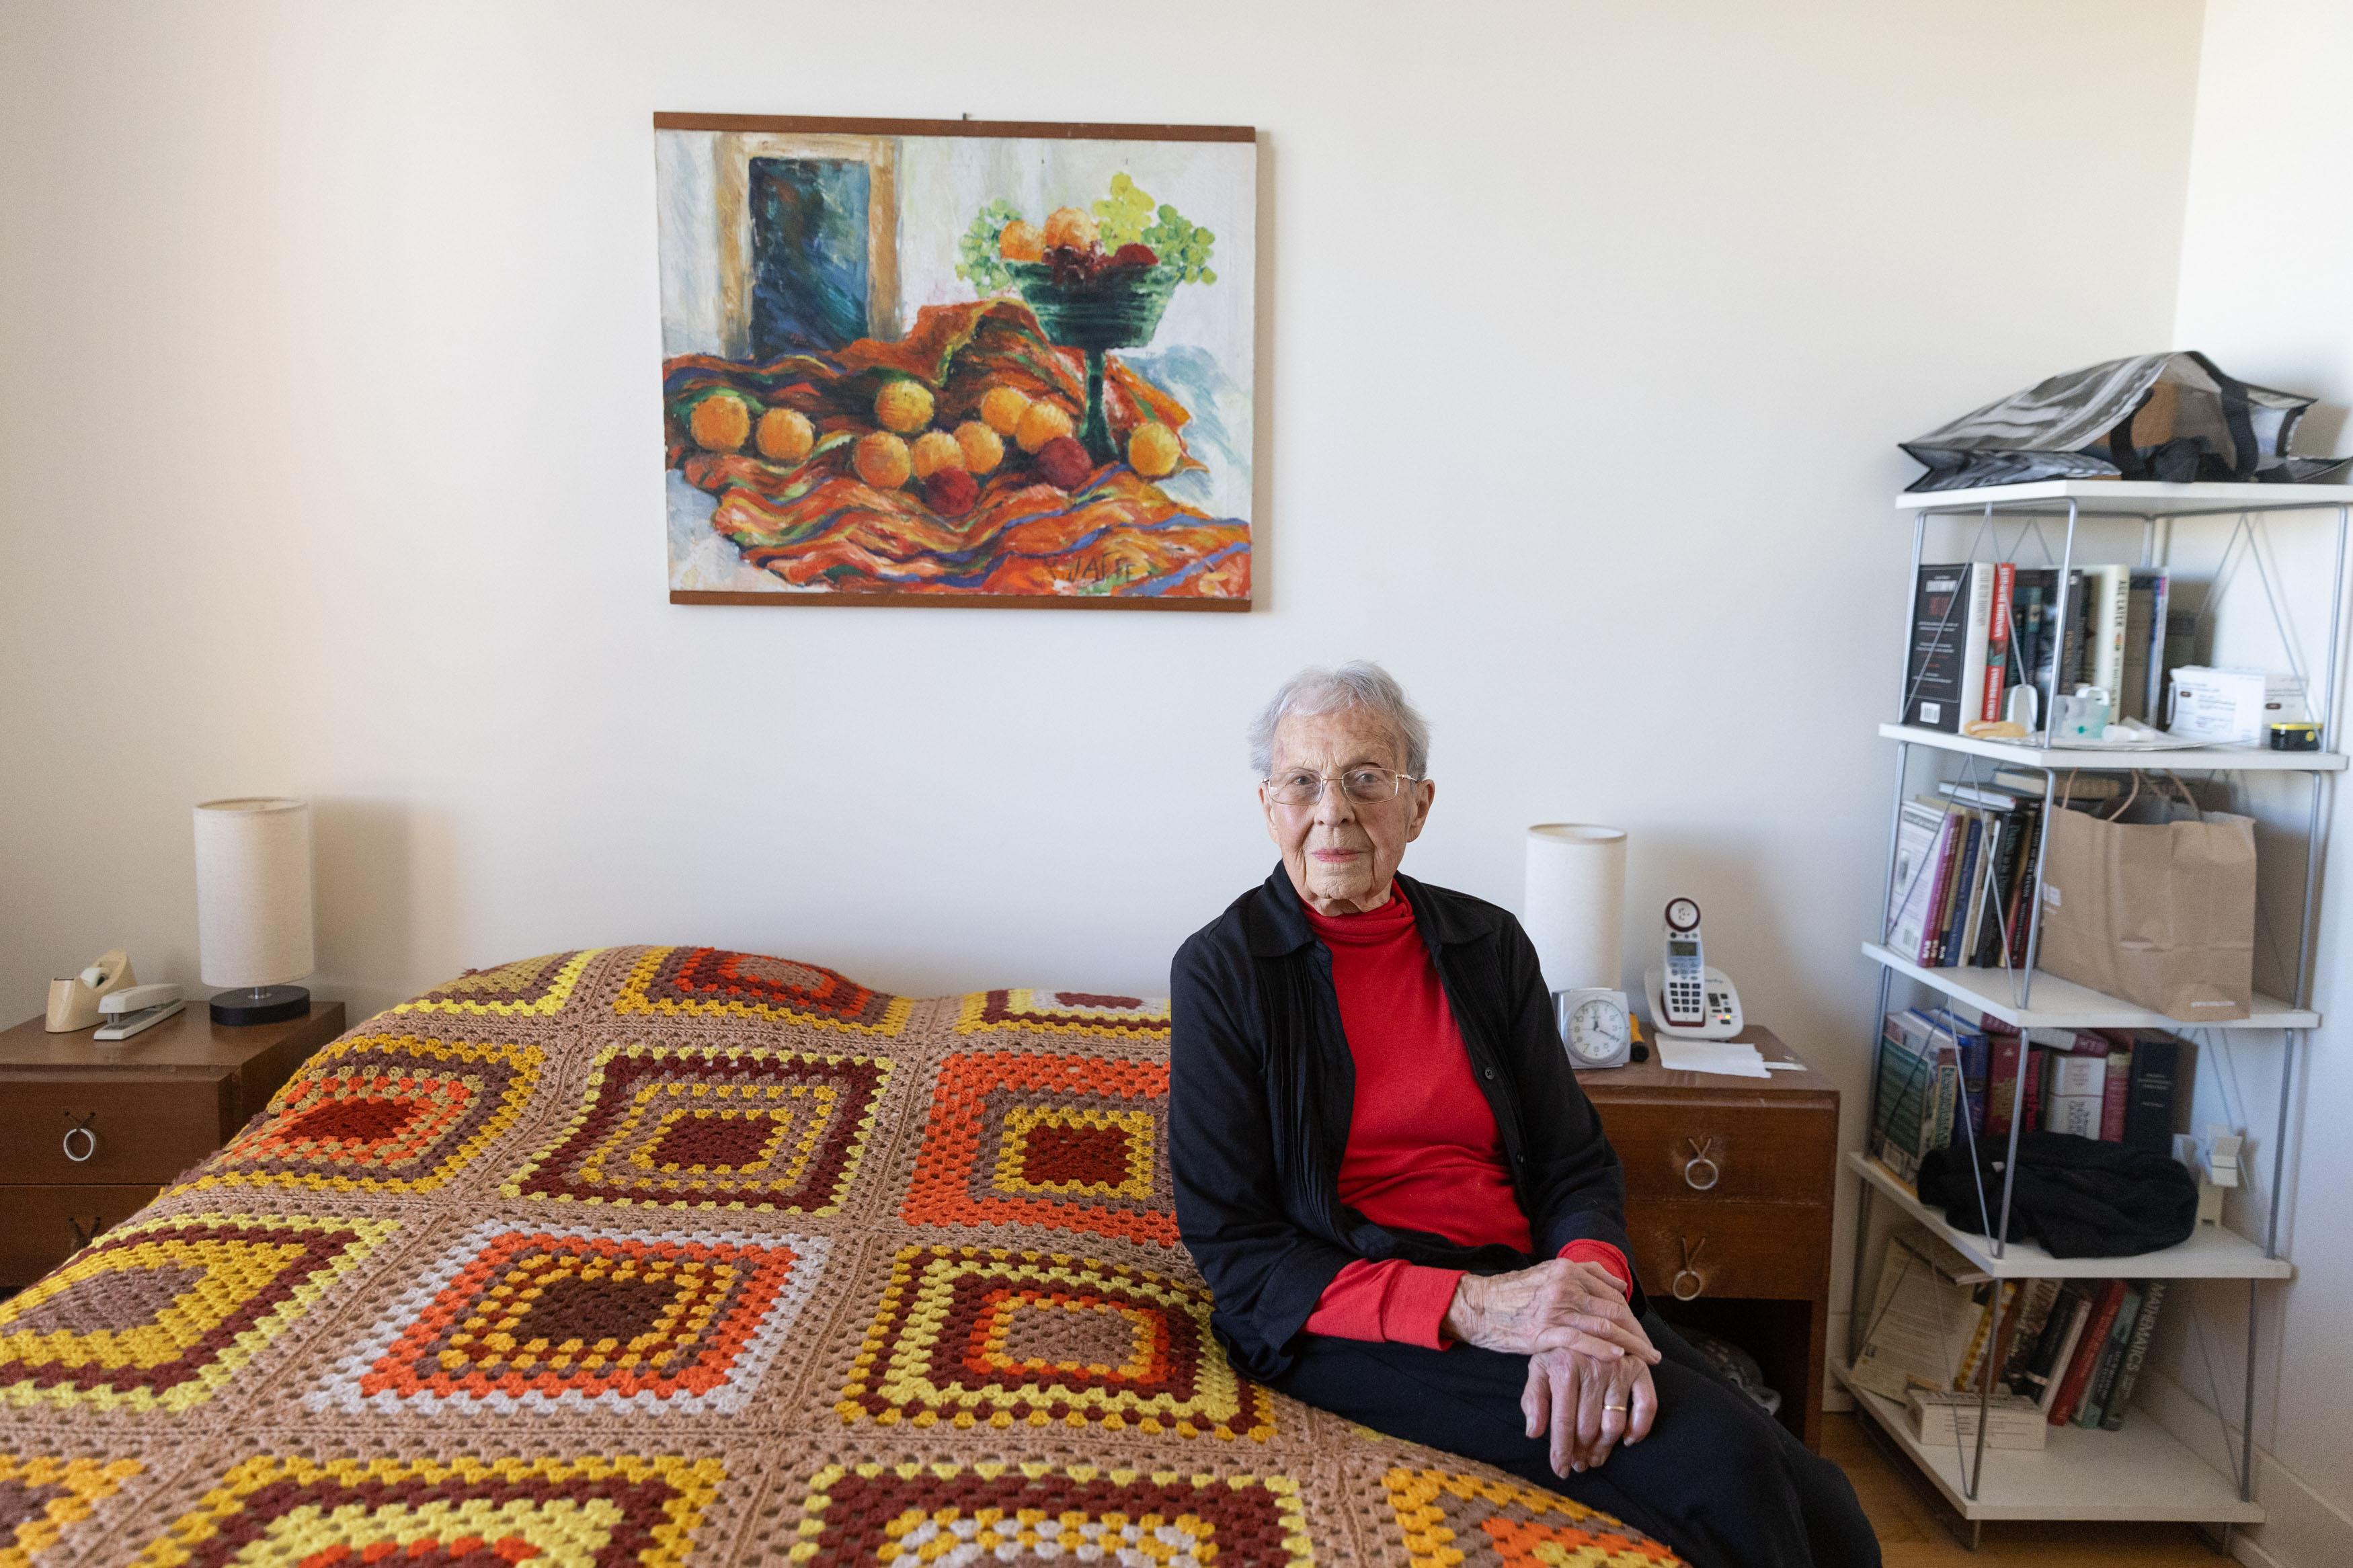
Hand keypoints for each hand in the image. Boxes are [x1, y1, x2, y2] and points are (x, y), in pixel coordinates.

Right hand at [1443, 1259, 1659, 1363]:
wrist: (1479, 1306)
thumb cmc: (1514, 1293)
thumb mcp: (1548, 1272)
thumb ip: (1586, 1273)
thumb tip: (1620, 1283)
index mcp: (1567, 1270)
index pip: (1611, 1295)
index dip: (1632, 1318)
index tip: (1644, 1335)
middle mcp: (1565, 1286)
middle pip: (1613, 1311)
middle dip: (1637, 1334)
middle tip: (1652, 1354)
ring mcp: (1554, 1308)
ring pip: (1603, 1326)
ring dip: (1630, 1345)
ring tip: (1646, 1360)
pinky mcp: (1543, 1331)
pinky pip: (1580, 1340)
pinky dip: (1602, 1349)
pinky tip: (1618, 1358)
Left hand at [1522, 1346, 1657, 1474]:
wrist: (1584, 1320)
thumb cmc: (1558, 1351)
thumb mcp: (1538, 1368)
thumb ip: (1533, 1399)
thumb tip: (1533, 1433)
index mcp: (1564, 1367)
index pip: (1563, 1421)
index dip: (1561, 1450)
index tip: (1560, 1470)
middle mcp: (1593, 1368)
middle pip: (1588, 1427)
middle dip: (1582, 1452)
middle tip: (1579, 1464)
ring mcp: (1619, 1368)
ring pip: (1614, 1423)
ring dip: (1605, 1448)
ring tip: (1596, 1458)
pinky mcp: (1639, 1369)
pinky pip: (1646, 1406)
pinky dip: (1639, 1428)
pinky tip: (1627, 1440)